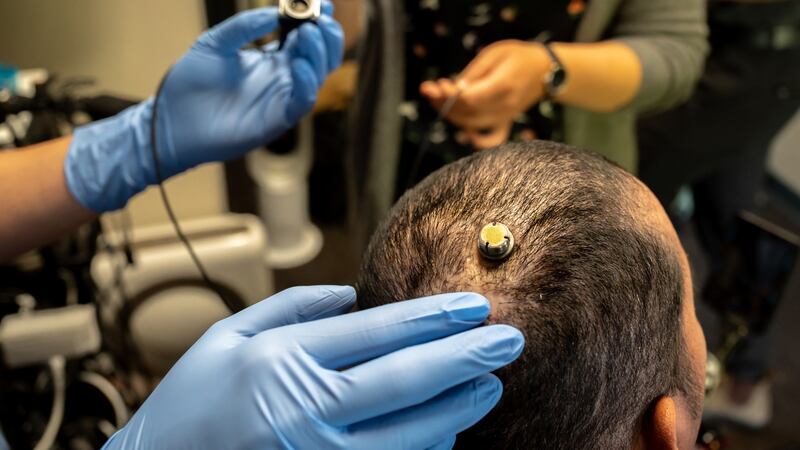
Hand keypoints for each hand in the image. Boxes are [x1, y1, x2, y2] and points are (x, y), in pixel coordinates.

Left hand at [65, 4, 342, 211]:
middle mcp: (282, 78)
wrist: (171, 119)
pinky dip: (306, 82)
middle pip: (321, 57)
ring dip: (319, 53)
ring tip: (305, 33)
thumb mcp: (216, 42)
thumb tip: (275, 12)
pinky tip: (295, 64)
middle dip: (327, 36)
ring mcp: (281, 99)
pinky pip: (302, 101)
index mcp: (271, 59)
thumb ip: (245, 26)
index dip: (316, 20)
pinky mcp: (277, 120)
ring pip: (318, 76)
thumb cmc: (190, 83)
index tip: (322, 3)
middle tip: (319, 18)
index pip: (305, 38)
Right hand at [102, 286, 524, 449]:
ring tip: (489, 384)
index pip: (378, 333)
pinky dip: (428, 448)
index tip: (473, 306)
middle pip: (408, 379)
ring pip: (412, 432)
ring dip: (459, 405)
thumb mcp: (227, 338)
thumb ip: (292, 308)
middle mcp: (306, 409)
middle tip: (510, 339)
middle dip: (467, 356)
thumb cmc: (191, 404)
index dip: (433, 317)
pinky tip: (449, 430)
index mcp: (282, 361)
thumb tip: (353, 295)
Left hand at [420, 40, 548, 147]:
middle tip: (430, 90)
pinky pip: (494, 139)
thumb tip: (455, 90)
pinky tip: (466, 134)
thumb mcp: (494, 53)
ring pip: (473, 124)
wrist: (546, 69)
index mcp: (503, 85)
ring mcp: (506, 116)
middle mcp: (505, 105)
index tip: (435, 85)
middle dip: (443, 103)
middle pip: (467, 112)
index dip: (448, 95)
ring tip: (437, 100)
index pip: (470, 98)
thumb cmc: (517, 56)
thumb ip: (474, 73)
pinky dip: (479, 141)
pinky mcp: (507, 121)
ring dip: (451, 116)